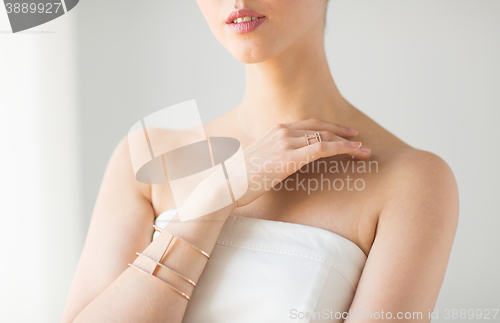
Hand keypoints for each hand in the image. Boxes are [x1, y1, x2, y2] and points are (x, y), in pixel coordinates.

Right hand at [236, 118, 369, 206]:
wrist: (226, 186)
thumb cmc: (243, 179)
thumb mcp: (262, 161)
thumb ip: (278, 156)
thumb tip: (290, 163)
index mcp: (275, 130)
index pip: (310, 124)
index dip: (331, 127)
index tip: (346, 134)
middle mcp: (282, 131)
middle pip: (321, 127)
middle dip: (344, 133)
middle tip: (360, 140)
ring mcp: (285, 143)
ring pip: (325, 137)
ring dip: (348, 143)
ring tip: (364, 151)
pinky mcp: (288, 158)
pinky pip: (321, 149)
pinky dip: (342, 148)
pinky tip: (355, 151)